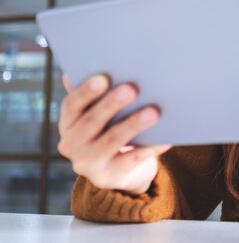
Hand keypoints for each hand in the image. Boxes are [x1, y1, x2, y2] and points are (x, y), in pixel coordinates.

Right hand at [57, 74, 170, 194]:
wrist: (119, 172)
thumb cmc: (110, 131)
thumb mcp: (99, 115)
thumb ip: (96, 96)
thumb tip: (94, 65)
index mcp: (68, 125)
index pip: (71, 106)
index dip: (85, 92)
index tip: (102, 78)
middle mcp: (72, 145)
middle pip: (92, 122)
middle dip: (111, 104)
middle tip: (132, 88)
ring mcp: (89, 164)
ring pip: (112, 141)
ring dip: (133, 124)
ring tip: (153, 111)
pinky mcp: (110, 177)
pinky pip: (133, 159)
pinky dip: (150, 148)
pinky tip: (166, 138)